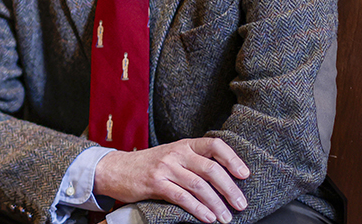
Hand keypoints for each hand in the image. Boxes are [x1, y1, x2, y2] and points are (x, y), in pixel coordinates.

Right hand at [92, 137, 248, 222]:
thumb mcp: (173, 156)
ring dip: (216, 204)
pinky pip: (182, 197)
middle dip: (229, 189)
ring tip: (225, 217)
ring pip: (199, 186)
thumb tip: (226, 179)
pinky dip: (198, 209)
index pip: (214, 145)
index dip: (232, 159)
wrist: (117, 169)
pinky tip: (207, 217)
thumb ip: (194, 162)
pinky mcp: (155, 183)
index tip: (245, 174)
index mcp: (184, 145)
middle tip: (240, 204)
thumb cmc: (149, 165)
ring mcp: (165, 168)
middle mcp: (176, 153)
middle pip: (211, 169)